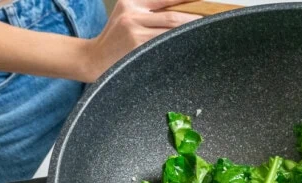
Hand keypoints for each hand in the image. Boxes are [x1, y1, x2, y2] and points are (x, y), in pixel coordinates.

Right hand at [81, 0, 199, 81]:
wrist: (93, 59)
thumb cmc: (114, 38)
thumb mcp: (126, 15)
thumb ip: (148, 9)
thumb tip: (180, 11)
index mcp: (131, 2)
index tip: (202, 0)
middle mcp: (132, 14)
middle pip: (171, 16)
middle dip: (193, 19)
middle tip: (209, 22)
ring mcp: (135, 32)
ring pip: (170, 31)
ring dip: (189, 33)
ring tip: (203, 34)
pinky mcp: (138, 48)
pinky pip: (164, 45)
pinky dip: (178, 45)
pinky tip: (188, 47)